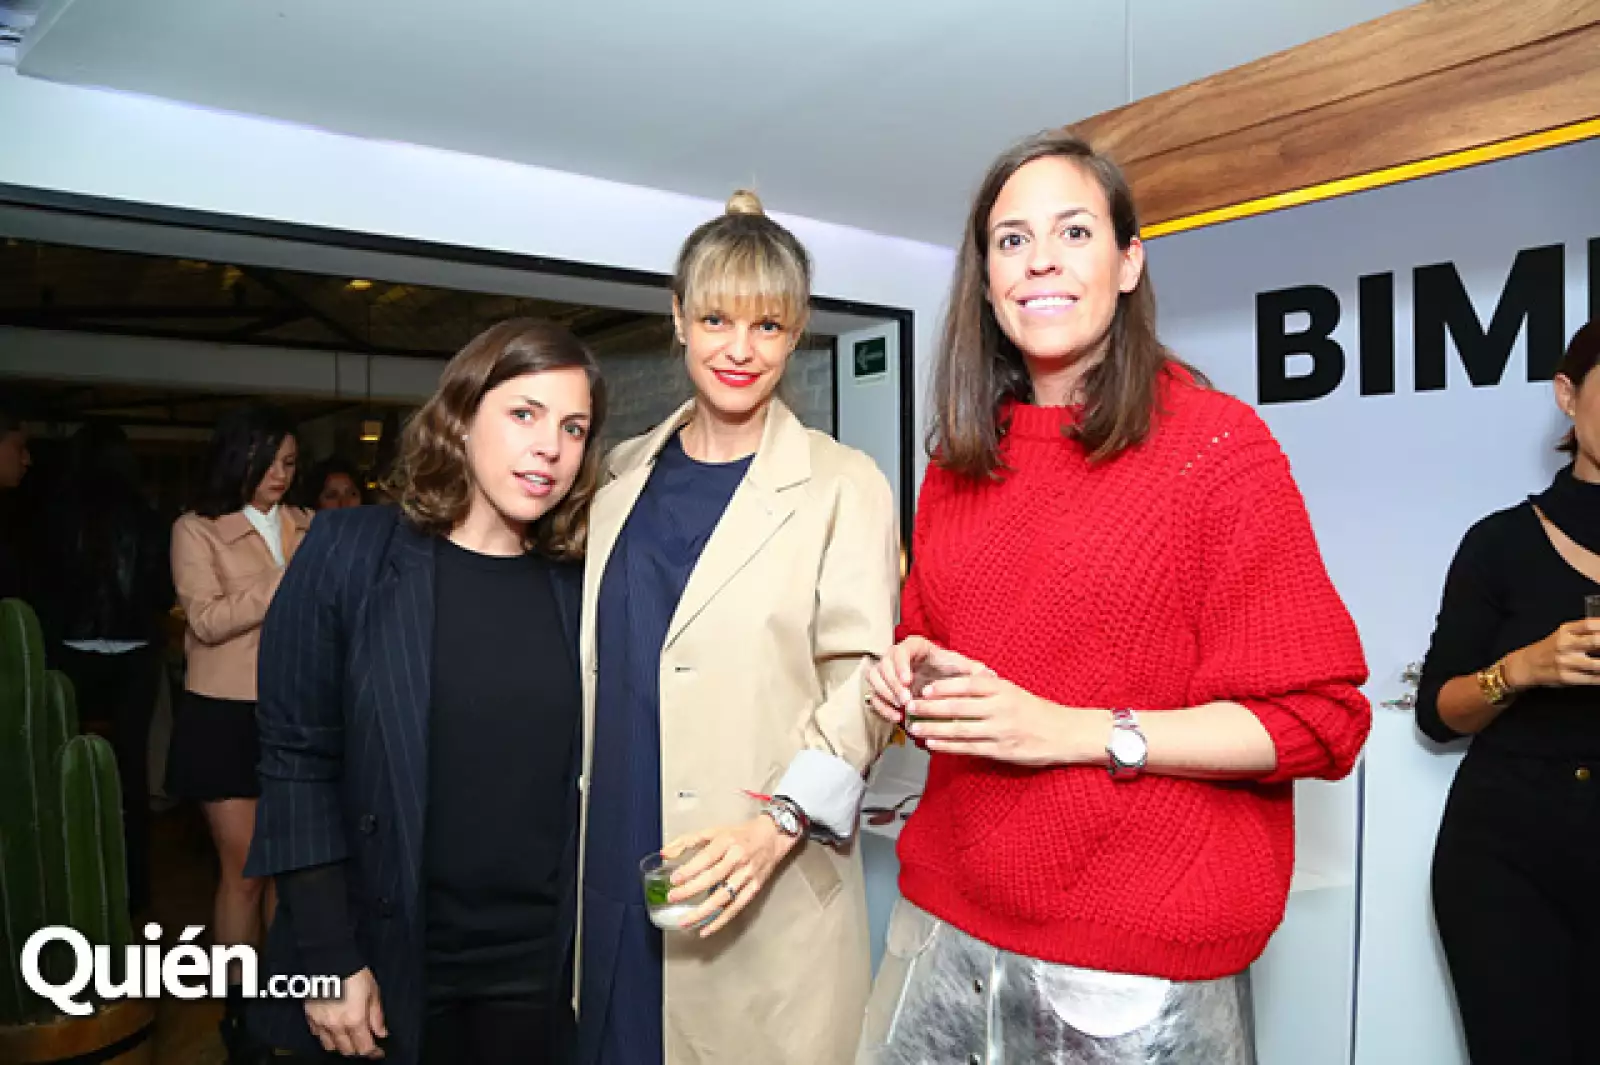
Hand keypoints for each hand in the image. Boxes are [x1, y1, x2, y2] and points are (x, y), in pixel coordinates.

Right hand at [305, 968, 385, 1057]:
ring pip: (332, 1047)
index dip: (374, 1052)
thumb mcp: (373, 992)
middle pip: (348, 1050)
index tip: (378, 1051)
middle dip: (359, 1050)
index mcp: (354, 1020)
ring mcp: (321, 1023)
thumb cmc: (352, 972)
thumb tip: (381, 1032)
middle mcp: (336, 1025)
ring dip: (343, 1046)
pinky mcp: (310, 1017)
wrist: (330, 959)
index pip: (364, 1048)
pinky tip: (334, 1031)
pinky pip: (318, 1036)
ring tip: (351, 1039)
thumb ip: (377, 1016)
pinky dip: (327, 1037)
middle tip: (366, 1044)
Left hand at [662, 815, 798, 936]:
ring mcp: (747, 875)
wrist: (772, 837)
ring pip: (724, 896)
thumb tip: (664, 853)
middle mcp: (738, 858)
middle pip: (714, 877)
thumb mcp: (714, 831)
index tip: (674, 879)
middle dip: (692, 889)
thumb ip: (687, 841)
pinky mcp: (754, 889)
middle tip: (673, 898)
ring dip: (704, 911)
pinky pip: (736, 907)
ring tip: (685, 921)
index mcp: (727, 842)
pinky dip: (720, 920)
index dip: (690, 869)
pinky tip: (706, 929)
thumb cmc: (739, 835)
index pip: (707, 857)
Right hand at [864, 636, 992, 724]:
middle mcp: (898, 656)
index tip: (908, 680)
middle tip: (906, 700)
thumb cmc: (951, 672)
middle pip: (884, 664)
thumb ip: (974, 670)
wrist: (942, 683)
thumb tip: (990, 674)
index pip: (901, 649)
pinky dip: (882, 706)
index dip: (900, 664)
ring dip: (885, 694)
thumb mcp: (964, 669)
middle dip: (893, 684)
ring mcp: (888, 671)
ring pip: (875, 677)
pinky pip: (874, 694)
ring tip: (901, 709)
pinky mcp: (884, 687)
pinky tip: (896, 717)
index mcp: (915, 646)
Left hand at [908, 669, 1081, 766]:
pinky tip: (932, 743)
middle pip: (958, 707)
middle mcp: (1000, 708)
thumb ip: (987, 689)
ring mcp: (1000, 730)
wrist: (1064, 733)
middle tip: (911, 706)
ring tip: (914, 727)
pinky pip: (969, 748)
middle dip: (930, 707)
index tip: (925, 689)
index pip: (966, 685)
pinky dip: (948, 745)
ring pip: (959, 729)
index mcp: (1002, 689)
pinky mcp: (1001, 750)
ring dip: (933, 728)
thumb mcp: (1013, 691)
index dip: (943, 687)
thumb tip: (955, 687)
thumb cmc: (1035, 710)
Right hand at [1505, 619, 1599, 689]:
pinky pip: (1592, 679)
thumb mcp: (1564, 634)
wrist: (1527, 665)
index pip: (1590, 624)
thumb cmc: (1550, 649)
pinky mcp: (1567, 677)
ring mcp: (1565, 662)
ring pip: (1597, 664)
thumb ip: (1586, 634)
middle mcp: (1565, 644)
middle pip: (1595, 641)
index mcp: (1566, 631)